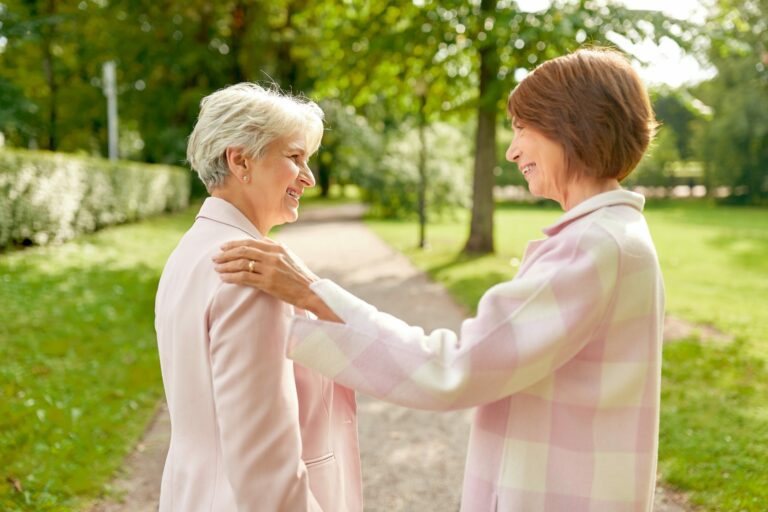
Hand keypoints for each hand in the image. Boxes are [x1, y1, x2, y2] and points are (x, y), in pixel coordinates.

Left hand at [212, 239, 340, 322]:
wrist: (310, 291)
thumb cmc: (299, 275)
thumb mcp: (289, 255)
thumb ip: (274, 246)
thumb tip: (259, 239)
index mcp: (277, 247)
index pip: (250, 242)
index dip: (233, 244)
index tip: (223, 247)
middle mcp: (273, 256)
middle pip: (243, 251)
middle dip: (226, 254)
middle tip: (215, 258)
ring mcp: (270, 269)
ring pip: (241, 263)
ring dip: (226, 266)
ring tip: (217, 269)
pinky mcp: (268, 283)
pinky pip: (244, 277)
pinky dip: (232, 277)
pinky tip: (224, 278)